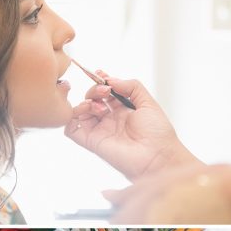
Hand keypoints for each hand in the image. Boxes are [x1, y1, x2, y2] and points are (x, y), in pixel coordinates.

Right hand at [64, 73, 198, 182]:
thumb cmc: (158, 133)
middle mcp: (110, 119)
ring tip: (99, 104)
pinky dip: (72, 117)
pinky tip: (87, 110)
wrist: (159, 157)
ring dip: (85, 101)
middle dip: (95, 89)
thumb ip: (131, 86)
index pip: (105, 92)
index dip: (101, 81)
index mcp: (123, 110)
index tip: (101, 73)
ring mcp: (100, 130)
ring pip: (80, 112)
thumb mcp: (148, 102)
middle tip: (106, 90)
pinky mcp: (93, 142)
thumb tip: (111, 80)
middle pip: (92, 98)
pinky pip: (72, 129)